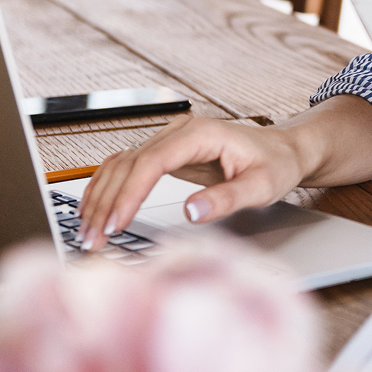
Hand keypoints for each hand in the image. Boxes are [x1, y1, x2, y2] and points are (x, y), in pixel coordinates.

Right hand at [75, 114, 308, 250]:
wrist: (284, 150)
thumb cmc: (276, 165)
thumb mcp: (262, 186)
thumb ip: (227, 198)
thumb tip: (191, 212)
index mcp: (201, 133)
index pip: (152, 161)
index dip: (129, 194)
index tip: (115, 224)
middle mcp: (180, 131)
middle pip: (129, 164)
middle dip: (107, 203)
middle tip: (92, 240)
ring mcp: (170, 140)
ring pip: (121, 165)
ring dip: (100, 198)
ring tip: (88, 233)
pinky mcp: (165, 153)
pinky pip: (127, 168)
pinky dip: (107, 188)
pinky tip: (93, 210)